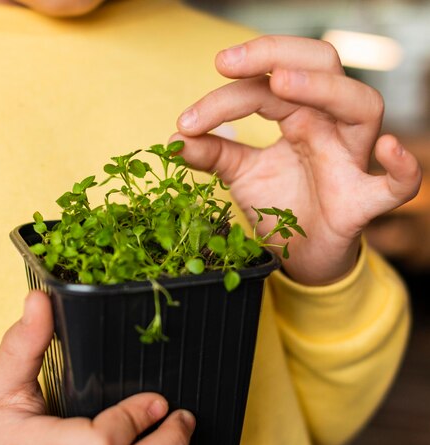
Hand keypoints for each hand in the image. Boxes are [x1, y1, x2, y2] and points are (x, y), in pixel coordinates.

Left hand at [174, 35, 421, 284]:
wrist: (302, 256)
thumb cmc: (281, 207)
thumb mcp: (241, 176)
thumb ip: (213, 155)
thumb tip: (174, 139)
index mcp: (300, 115)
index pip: (266, 85)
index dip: (223, 97)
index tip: (186, 122)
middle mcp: (329, 126)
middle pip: (323, 64)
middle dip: (275, 55)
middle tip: (226, 64)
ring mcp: (350, 160)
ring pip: (362, 105)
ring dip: (324, 88)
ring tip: (282, 84)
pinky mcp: (363, 202)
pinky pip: (399, 185)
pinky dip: (403, 168)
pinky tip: (388, 149)